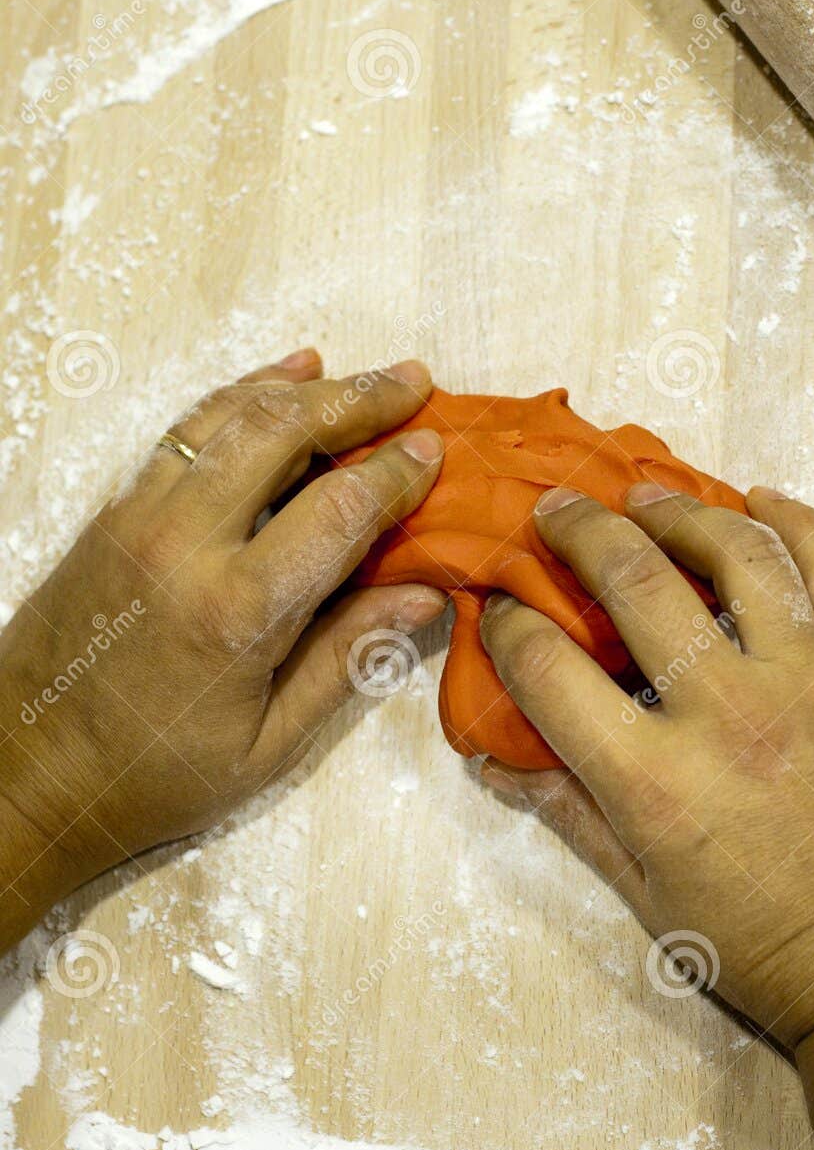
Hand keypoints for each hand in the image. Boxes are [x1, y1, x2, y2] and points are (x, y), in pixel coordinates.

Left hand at [0, 349, 444, 945]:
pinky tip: (275, 381)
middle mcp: (185, 542)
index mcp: (237, 610)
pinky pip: (183, 431)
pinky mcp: (113, 510)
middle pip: (284, 433)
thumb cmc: (155, 775)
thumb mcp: (266, 744)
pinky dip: (235, 398)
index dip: (396, 473)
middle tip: (414, 380)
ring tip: (356, 374)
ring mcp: (140, 515)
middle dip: (358, 399)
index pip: (339, 509)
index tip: (436, 449)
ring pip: (228, 416)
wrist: (27, 768)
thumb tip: (423, 596)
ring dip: (299, 388)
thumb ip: (345, 658)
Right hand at [478, 483, 813, 1049]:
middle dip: (578, 532)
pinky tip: (762, 499)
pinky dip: (798, 523)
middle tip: (553, 509)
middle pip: (635, 582)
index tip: (500, 607)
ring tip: (646, 494)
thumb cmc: (769, 953)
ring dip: (682, 510)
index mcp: (656, 784)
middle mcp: (728, 714)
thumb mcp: (649, 901)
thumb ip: (573, 817)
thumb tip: (498, 760)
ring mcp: (807, 684)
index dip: (508, 628)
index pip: (550, 672)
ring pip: (738, 554)